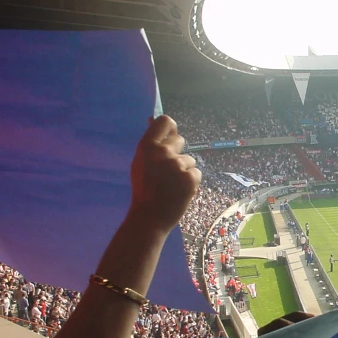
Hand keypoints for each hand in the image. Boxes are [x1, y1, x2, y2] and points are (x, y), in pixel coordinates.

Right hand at [128, 115, 200, 234]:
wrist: (149, 217)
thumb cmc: (143, 189)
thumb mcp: (140, 163)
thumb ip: (151, 144)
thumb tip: (154, 120)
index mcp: (147, 146)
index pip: (165, 121)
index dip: (170, 128)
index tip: (170, 135)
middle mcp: (163, 152)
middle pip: (180, 139)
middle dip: (177, 152)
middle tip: (168, 169)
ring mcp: (178, 165)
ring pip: (190, 159)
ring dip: (184, 169)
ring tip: (172, 184)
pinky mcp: (191, 178)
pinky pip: (196, 172)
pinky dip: (191, 181)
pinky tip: (180, 190)